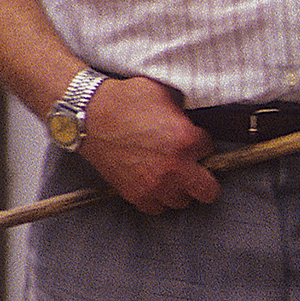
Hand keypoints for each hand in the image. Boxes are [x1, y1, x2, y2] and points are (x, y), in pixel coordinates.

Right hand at [79, 75, 219, 212]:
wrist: (89, 116)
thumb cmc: (124, 101)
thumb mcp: (164, 92)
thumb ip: (185, 108)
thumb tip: (192, 115)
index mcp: (186, 140)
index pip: (210, 148)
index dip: (200, 142)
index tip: (192, 140)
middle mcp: (174, 168)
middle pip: (208, 190)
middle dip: (205, 177)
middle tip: (196, 167)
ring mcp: (155, 185)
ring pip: (183, 201)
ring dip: (180, 188)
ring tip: (172, 174)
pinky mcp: (136, 194)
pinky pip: (157, 208)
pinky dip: (158, 197)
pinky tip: (155, 182)